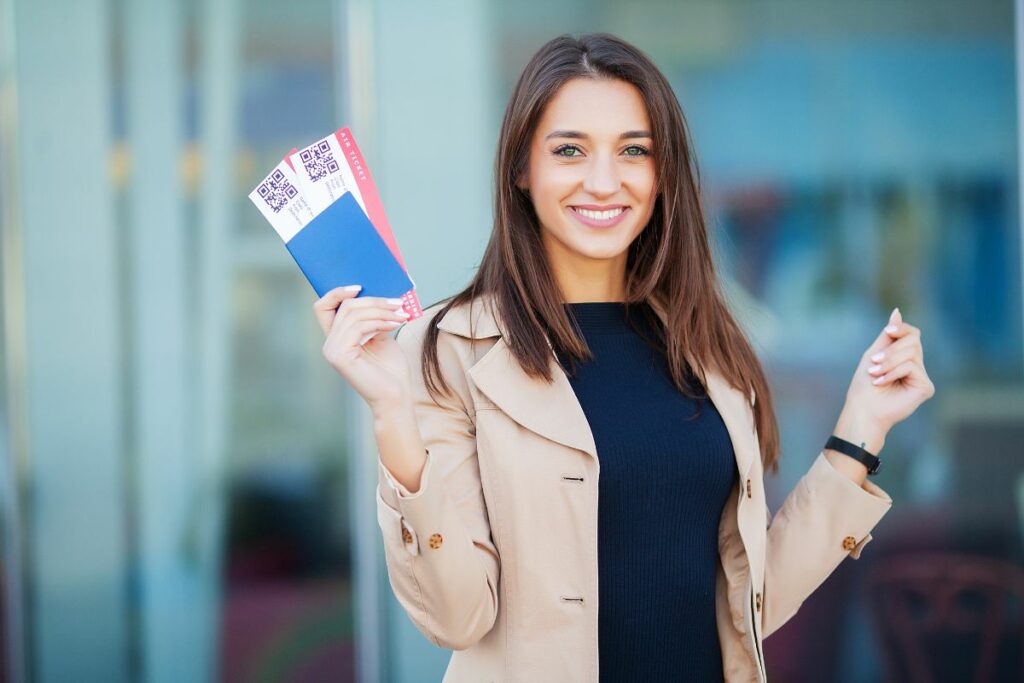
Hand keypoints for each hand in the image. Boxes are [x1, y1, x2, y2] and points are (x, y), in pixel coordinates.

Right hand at [314, 285, 412, 411]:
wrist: (396, 396)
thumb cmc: (391, 369)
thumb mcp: (381, 335)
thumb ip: (374, 317)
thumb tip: (380, 292)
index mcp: (337, 338)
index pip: (323, 307)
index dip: (337, 292)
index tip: (360, 286)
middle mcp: (330, 343)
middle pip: (344, 306)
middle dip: (374, 300)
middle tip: (397, 303)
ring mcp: (332, 350)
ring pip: (353, 314)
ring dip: (381, 311)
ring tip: (401, 315)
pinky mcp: (339, 356)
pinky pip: (358, 327)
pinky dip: (379, 322)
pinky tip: (395, 325)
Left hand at [844, 307, 935, 438]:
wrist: (863, 408)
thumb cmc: (865, 384)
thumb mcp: (874, 354)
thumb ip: (888, 335)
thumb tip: (897, 311)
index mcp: (904, 356)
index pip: (912, 334)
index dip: (902, 329)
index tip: (888, 332)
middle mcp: (916, 365)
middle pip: (913, 341)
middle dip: (890, 350)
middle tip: (874, 362)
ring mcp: (922, 376)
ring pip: (911, 353)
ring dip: (888, 362)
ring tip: (875, 374)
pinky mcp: (925, 387)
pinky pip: (911, 367)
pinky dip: (893, 373)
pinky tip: (882, 382)